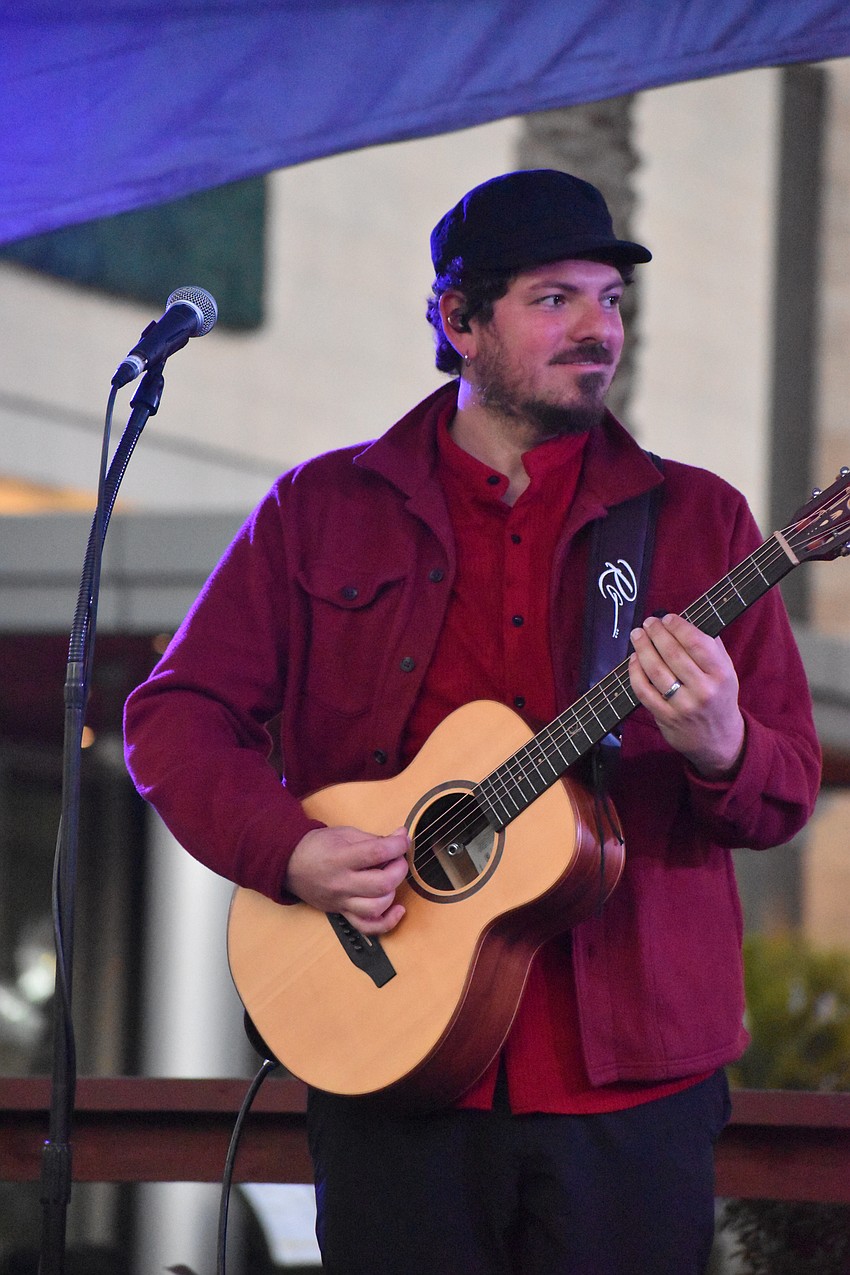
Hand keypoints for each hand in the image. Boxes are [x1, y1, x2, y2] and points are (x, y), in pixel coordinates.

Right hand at [285, 824, 409, 933]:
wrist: (290, 865)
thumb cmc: (318, 846)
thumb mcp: (344, 834)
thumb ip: (374, 838)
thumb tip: (401, 837)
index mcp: (340, 858)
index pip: (377, 853)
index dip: (398, 845)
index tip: (403, 839)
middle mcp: (341, 883)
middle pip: (382, 883)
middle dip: (399, 869)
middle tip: (398, 859)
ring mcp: (342, 901)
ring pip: (376, 907)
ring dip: (393, 892)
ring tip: (391, 879)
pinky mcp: (342, 913)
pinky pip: (367, 927)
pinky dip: (387, 922)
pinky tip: (397, 909)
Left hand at [628, 613, 744, 777]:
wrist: (719, 739)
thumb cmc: (720, 697)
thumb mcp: (727, 671)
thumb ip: (711, 647)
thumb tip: (686, 621)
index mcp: (720, 674)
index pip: (696, 642)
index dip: (677, 626)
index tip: (667, 618)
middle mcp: (703, 690)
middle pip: (672, 653)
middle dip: (656, 633)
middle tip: (648, 623)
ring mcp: (682, 705)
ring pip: (655, 670)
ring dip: (642, 648)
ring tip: (637, 635)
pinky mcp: (665, 717)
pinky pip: (644, 691)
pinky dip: (635, 672)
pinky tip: (633, 659)